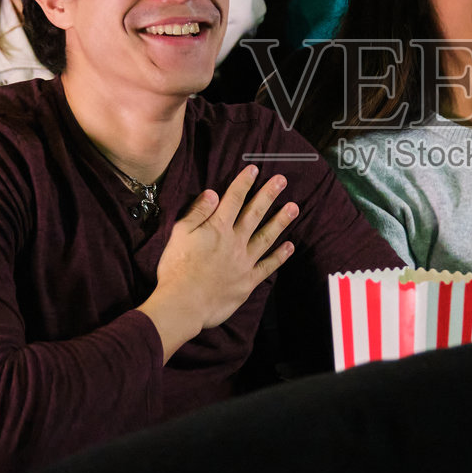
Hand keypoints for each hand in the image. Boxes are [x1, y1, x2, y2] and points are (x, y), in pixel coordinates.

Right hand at [147, 165, 297, 355]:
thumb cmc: (177, 268)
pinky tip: (290, 246)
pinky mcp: (248, 281)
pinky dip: (280, 256)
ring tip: (294, 207)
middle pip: (254, 214)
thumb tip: (213, 193)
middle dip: (268, 195)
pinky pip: (268, 266)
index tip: (254, 170)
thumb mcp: (179, 234)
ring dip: (281, 221)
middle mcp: (235, 241)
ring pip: (266, 236)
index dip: (244, 183)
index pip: (233, 199)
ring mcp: (244, 261)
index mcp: (217, 228)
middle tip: (282, 181)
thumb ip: (197, 213)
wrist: (184, 302)